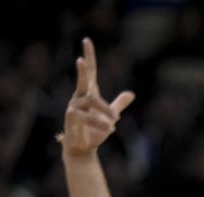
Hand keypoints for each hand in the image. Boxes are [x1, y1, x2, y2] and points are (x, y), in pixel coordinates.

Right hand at [60, 37, 134, 157]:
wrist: (83, 149)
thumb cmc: (94, 131)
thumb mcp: (110, 116)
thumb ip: (118, 104)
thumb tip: (131, 93)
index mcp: (89, 93)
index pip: (90, 72)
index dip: (89, 56)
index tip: (87, 41)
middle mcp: (80, 97)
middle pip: (83, 80)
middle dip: (83, 70)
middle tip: (81, 60)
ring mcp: (74, 106)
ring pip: (91, 102)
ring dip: (105, 111)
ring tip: (116, 121)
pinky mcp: (72, 118)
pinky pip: (86, 117)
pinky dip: (100, 123)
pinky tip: (110, 130)